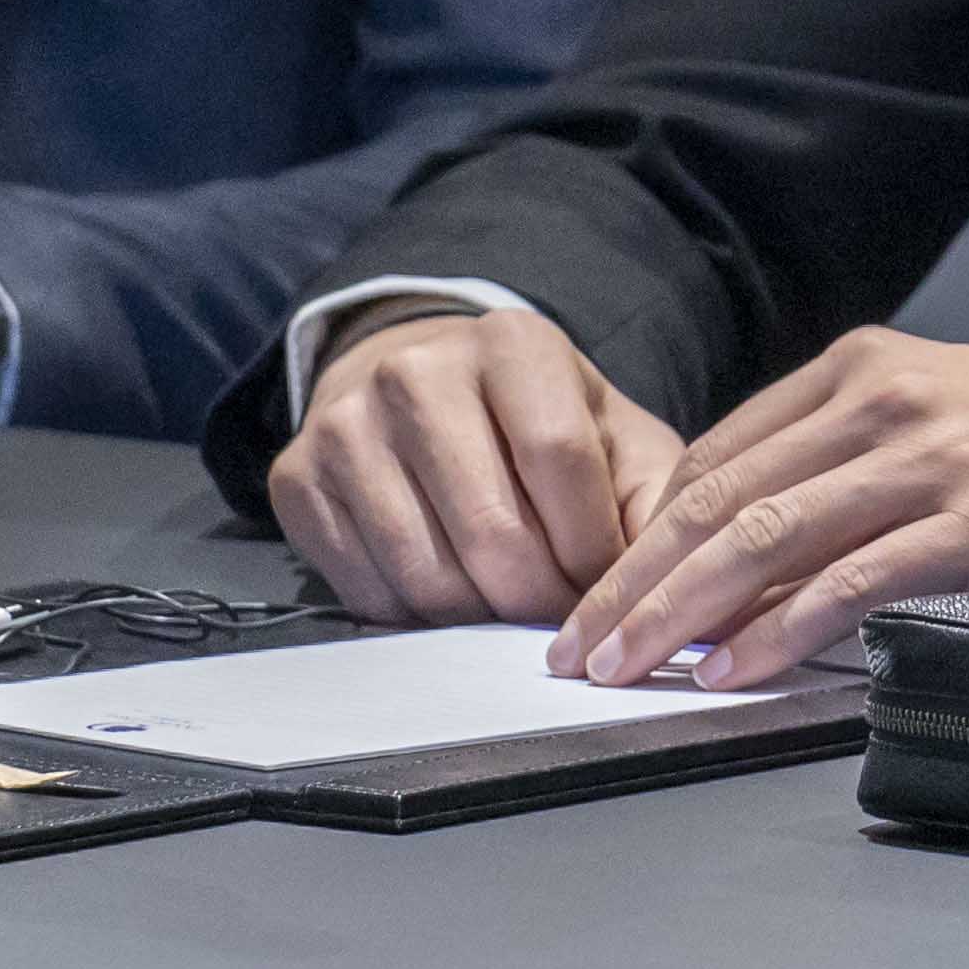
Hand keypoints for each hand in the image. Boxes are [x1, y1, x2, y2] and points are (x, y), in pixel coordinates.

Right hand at [269, 306, 687, 630]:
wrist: (425, 393)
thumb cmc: (541, 427)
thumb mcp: (617, 440)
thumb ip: (655, 503)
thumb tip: (671, 585)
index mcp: (512, 343)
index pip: (560, 461)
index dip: (592, 548)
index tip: (611, 588)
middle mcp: (417, 371)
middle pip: (492, 529)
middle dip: (541, 600)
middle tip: (562, 624)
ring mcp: (345, 423)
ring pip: (427, 572)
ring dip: (482, 620)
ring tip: (511, 612)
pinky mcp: (296, 478)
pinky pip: (368, 591)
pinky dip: (419, 621)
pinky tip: (450, 599)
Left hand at [556, 336, 968, 690]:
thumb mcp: (953, 419)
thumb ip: (846, 461)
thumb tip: (733, 548)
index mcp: (875, 364)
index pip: (718, 453)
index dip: (639, 534)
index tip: (593, 599)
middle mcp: (897, 395)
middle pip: (724, 495)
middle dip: (634, 581)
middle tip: (576, 651)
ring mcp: (943, 453)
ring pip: (769, 534)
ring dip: (681, 612)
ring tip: (629, 670)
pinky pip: (854, 579)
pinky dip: (779, 630)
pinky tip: (733, 669)